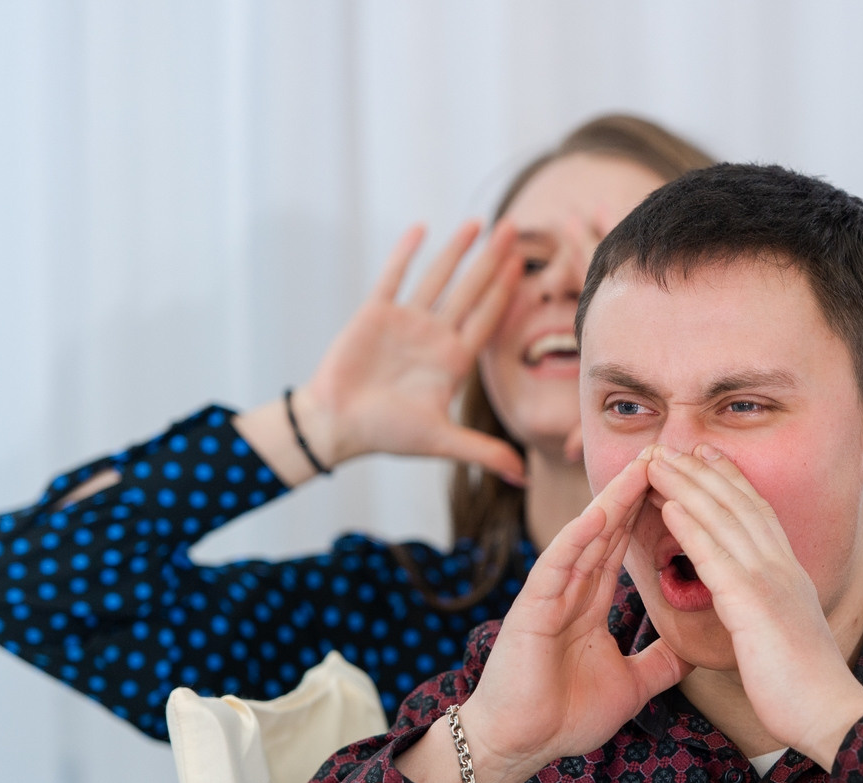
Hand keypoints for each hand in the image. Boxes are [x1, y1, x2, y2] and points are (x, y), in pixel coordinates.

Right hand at [288, 221, 525, 483]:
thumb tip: (525, 479)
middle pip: (471, 290)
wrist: (337, 425)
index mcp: (454, 362)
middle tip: (516, 229)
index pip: (488, 319)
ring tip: (479, 222)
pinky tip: (422, 229)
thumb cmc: (387, 434)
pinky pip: (394, 277)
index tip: (525, 266)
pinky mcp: (375, 314)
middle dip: (493, 260)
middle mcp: (435, 337)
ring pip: (438, 278)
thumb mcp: (442, 442)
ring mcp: (407, 323)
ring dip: (457, 250)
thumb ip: (484, 452)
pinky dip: (407, 254)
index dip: (507, 292)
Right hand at [432, 449, 685, 782]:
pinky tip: (600, 513)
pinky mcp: (531, 610)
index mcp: (589, 605)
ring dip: (613, 501)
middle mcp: (569, 592)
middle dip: (637, 493)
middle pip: (608, 531)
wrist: (521, 746)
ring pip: (586, 538)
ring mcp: (549, 597)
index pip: (623, 549)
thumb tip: (695, 650)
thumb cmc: (563, 717)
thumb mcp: (632, 686)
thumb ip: (659, 662)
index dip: (650, 517)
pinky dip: (577, 539)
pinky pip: (557, 566)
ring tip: (643, 466)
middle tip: (669, 454)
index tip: (682, 486)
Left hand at [647, 444, 862, 767]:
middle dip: (705, 472)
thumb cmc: (805, 689)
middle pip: (739, 505)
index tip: (708, 458)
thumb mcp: (788, 637)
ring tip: (659, 462)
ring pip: (724, 520)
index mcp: (791, 577)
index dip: (732, 483)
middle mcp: (783, 569)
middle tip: (676, 445)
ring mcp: (770, 583)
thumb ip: (772, 615)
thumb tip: (760, 612)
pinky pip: (715, 557)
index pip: (759, 515)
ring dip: (688, 486)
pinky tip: (669, 505)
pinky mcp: (754, 605)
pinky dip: (691, 526)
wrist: (829, 713)